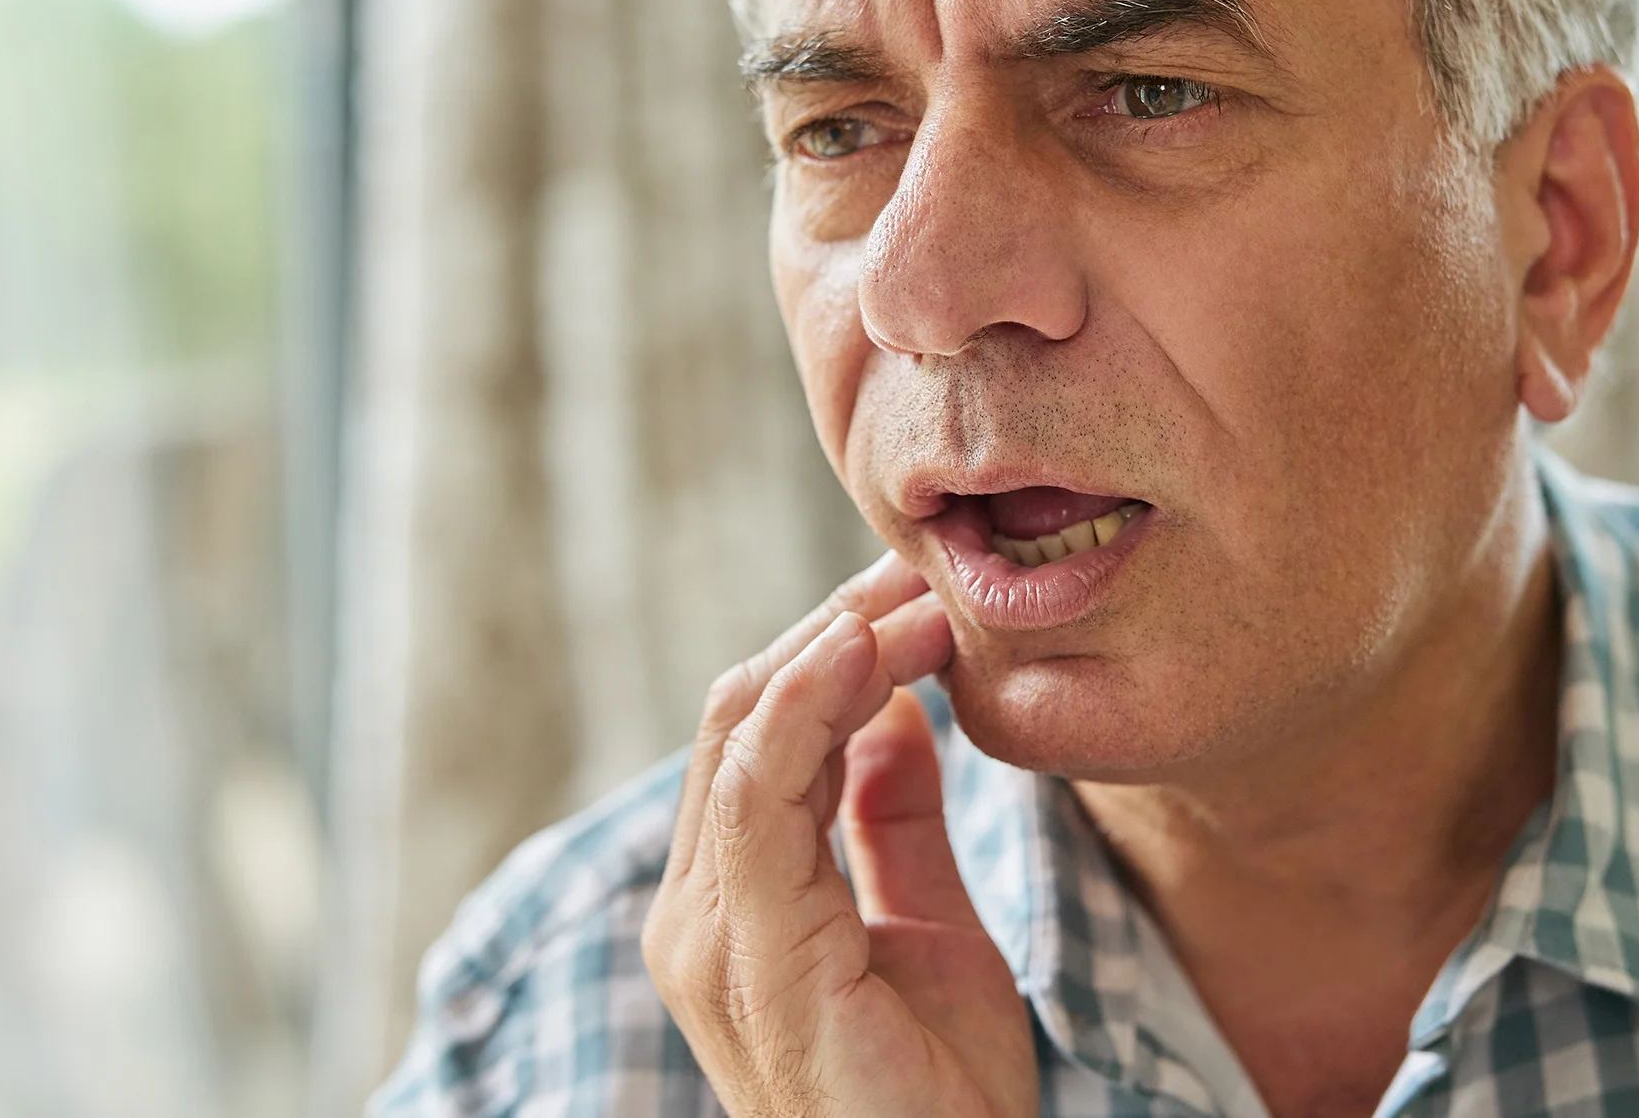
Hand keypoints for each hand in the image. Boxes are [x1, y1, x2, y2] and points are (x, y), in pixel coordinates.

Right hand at [642, 552, 1038, 1116]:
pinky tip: (861, 653)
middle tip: (922, 572)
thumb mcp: (927, 925)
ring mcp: (711, 935)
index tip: (917, 592)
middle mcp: (700, 911)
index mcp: (735, 901)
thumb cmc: (938, 1094)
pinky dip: (805, 709)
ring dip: (829, 651)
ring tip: (911, 598)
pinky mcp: (749, 956)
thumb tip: (896, 710)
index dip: (832, 650)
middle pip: (741, 719)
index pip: (760, 734)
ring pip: (742, 738)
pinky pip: (757, 800)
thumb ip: (894, 821)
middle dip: (831, 631)